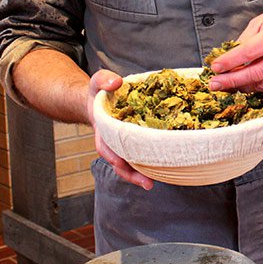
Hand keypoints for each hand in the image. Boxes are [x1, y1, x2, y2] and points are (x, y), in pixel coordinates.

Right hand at [87, 69, 153, 189]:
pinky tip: (163, 170)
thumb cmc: (101, 91)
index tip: (120, 162)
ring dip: (139, 175)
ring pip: (129, 164)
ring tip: (152, 184)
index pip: (104, 145)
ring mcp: (122, 143)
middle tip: (147, 183)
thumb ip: (104, 79)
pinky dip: (148, 165)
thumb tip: (116, 82)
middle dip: (131, 173)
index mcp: (102, 127)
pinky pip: (140, 156)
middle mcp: (111, 139)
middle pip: (118, 161)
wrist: (101, 99)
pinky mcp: (135, 143)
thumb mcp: (99, 81)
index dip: (112, 154)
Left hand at [206, 2, 262, 91]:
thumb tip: (227, 57)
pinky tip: (243, 83)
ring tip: (225, 85)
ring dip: (242, 85)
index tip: (215, 67)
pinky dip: (255, 85)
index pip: (249, 52)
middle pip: (256, 72)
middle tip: (214, 84)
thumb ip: (245, 40)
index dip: (230, 61)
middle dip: (232, 80)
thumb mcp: (262, 21)